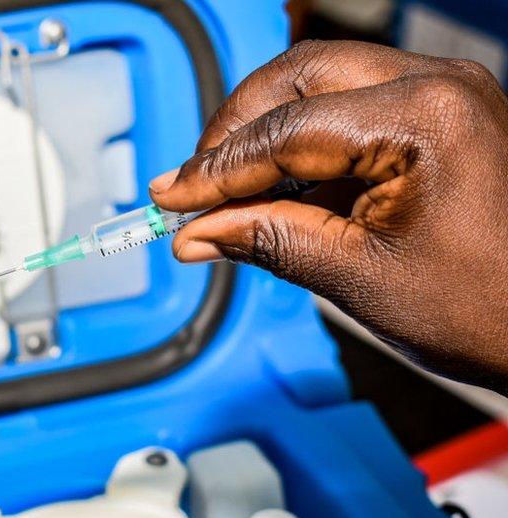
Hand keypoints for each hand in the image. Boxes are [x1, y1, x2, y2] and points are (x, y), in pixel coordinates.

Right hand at [150, 40, 507, 391]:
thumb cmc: (491, 309)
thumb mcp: (358, 277)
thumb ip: (267, 240)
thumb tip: (196, 232)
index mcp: (423, 118)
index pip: (285, 130)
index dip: (216, 169)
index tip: (172, 197)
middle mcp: (437, 85)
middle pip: (296, 76)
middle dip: (236, 130)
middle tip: (196, 184)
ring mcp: (443, 94)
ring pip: (319, 82)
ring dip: (266, 131)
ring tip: (230, 190)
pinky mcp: (441, 113)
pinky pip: (350, 106)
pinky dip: (303, 143)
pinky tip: (278, 189)